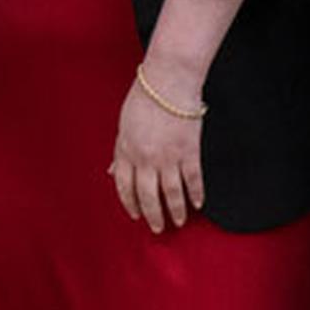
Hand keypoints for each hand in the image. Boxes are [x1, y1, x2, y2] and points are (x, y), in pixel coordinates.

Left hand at [111, 75, 205, 233]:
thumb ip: (119, 151)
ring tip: (179, 221)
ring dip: (176, 210)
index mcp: (126, 151)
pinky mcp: (189, 151)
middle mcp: (145, 158)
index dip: (129, 203)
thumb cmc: (144, 98)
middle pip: (148, 195)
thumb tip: (111, 172)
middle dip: (153, 215)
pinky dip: (196, 193)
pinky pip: (193, 179)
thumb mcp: (123, 125)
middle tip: (158, 228)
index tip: (135, 215)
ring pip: (172, 193)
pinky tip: (198, 203)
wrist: (168, 81)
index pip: (124, 186)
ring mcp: (168, 156)